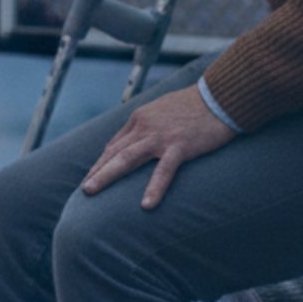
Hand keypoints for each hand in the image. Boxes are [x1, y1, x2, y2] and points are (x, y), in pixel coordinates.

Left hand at [80, 84, 234, 208]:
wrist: (220, 96)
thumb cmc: (194, 105)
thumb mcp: (162, 110)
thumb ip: (147, 124)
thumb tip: (135, 140)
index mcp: (139, 118)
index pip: (115, 144)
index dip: (101, 162)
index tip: (91, 176)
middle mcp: (144, 126)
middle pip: (114, 152)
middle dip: (96, 171)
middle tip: (83, 190)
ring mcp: (160, 136)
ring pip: (127, 158)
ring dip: (106, 175)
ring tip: (91, 192)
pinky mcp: (180, 146)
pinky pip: (164, 170)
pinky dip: (154, 187)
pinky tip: (146, 205)